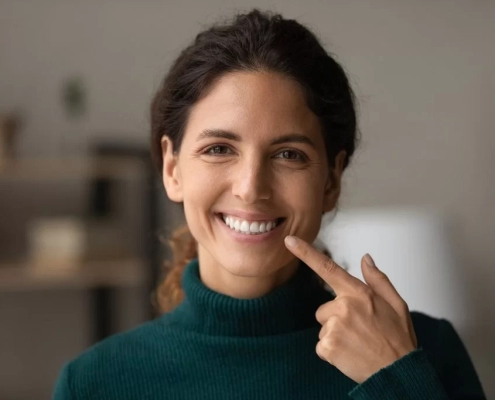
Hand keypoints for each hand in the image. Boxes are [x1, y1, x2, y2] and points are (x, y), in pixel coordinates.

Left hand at [284, 235, 417, 383]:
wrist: (398, 373)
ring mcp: (334, 326)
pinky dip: (332, 352)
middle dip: (337, 319)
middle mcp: (343, 306)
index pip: (327, 267)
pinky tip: (350, 354)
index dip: (305, 253)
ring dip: (335, 335)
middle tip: (359, 331)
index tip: (289, 241)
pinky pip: (321, 345)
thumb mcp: (396, 304)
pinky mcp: (328, 346)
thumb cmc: (398, 339)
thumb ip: (377, 279)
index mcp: (358, 293)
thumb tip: (365, 258)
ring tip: (357, 344)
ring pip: (323, 327)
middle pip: (324, 309)